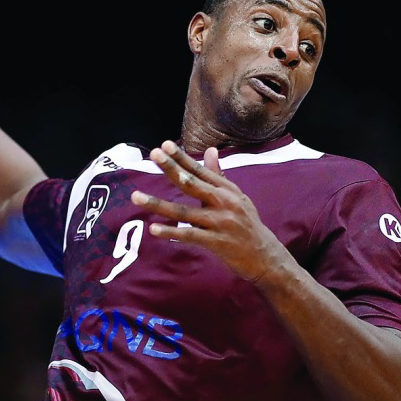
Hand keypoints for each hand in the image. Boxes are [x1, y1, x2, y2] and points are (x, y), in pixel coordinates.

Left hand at [132, 141, 290, 282]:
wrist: (264, 255)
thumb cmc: (246, 224)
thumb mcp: (236, 197)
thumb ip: (218, 175)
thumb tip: (210, 150)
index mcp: (227, 190)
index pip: (200, 170)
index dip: (182, 157)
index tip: (165, 145)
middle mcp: (224, 202)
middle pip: (192, 183)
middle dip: (172, 168)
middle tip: (154, 154)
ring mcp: (220, 223)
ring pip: (184, 211)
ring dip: (158, 204)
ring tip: (136, 197)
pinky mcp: (217, 242)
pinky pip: (189, 236)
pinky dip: (171, 233)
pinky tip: (153, 230)